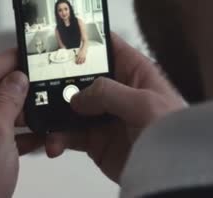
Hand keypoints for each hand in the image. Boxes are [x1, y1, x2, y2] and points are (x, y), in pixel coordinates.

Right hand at [45, 33, 185, 181]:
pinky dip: (57, 137)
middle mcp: (118, 92)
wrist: (174, 175)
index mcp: (134, 72)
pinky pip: (69, 134)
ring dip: (53, 112)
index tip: (60, 36)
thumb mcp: (144, 104)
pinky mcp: (96, 141)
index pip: (107, 47)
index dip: (86, 40)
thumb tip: (78, 96)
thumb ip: (108, 92)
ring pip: (69, 107)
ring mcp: (104, 117)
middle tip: (37, 82)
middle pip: (80, 77)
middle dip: (58, 80)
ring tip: (41, 119)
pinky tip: (54, 142)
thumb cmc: (174, 135)